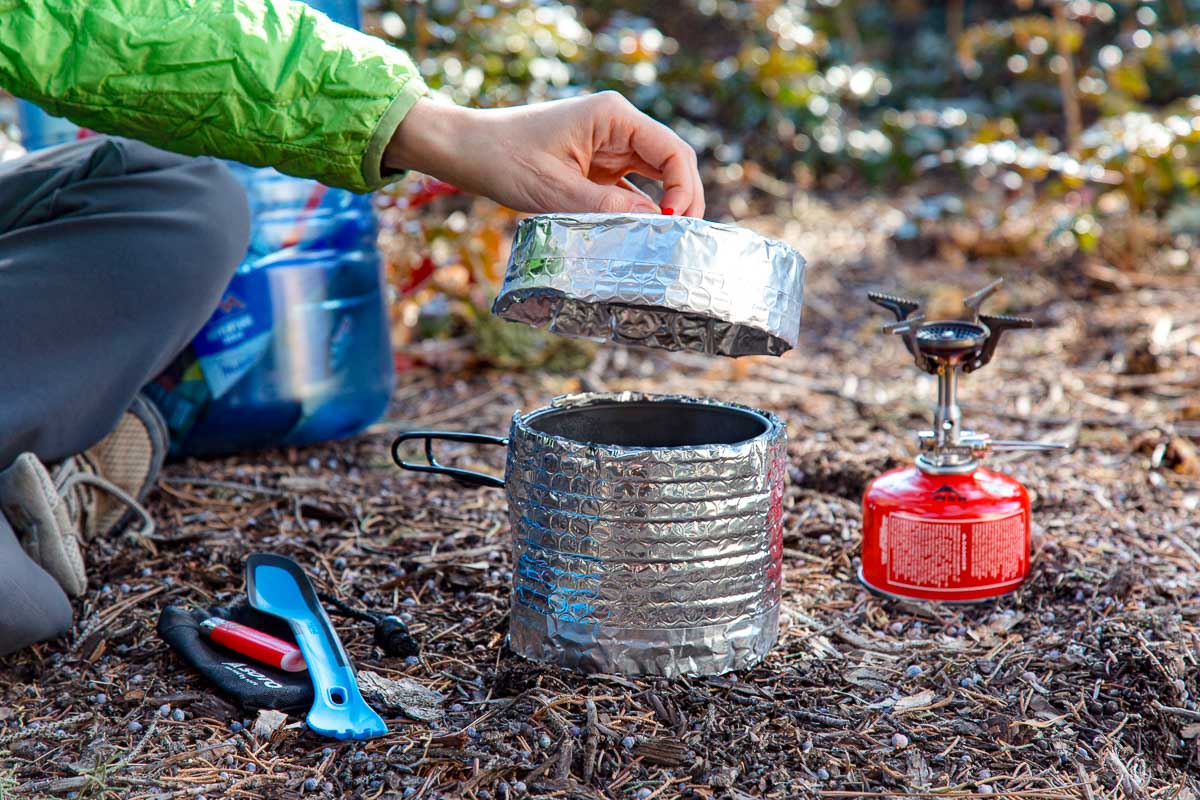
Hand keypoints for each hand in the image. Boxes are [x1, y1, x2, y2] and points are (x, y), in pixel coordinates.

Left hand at [384, 92, 704, 217]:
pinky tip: (640, 235)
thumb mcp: (555, 190)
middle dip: (682, 199)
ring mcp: (609, 146)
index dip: (682, 188)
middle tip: (679, 239)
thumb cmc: (503, 159)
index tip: (670, 222)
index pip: (672, 151)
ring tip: (664, 241)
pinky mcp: (597, 166)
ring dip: (664, 206)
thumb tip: (655, 225)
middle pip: (672, 162)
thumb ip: (607, 207)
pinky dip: (640, 211)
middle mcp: (618, 126)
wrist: (465, 151)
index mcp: (613, 116)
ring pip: (657, 176)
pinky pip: (632, 188)